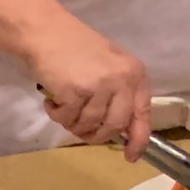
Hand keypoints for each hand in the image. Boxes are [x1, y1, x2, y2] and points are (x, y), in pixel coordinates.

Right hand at [26, 15, 151, 159]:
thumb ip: (118, 93)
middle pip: (114, 126)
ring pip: (88, 125)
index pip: (142, 113)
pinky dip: (56, 114)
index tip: (131, 156)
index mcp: (135, 74)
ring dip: (71, 123)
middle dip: (95, 135)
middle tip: (80, 131)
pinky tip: (52, 100)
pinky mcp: (76, 92)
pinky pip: (67, 119)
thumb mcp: (109, 67)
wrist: (47, 33)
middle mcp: (122, 80)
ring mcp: (100, 86)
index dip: (138, 138)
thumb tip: (119, 128)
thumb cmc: (76, 48)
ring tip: (63, 107)